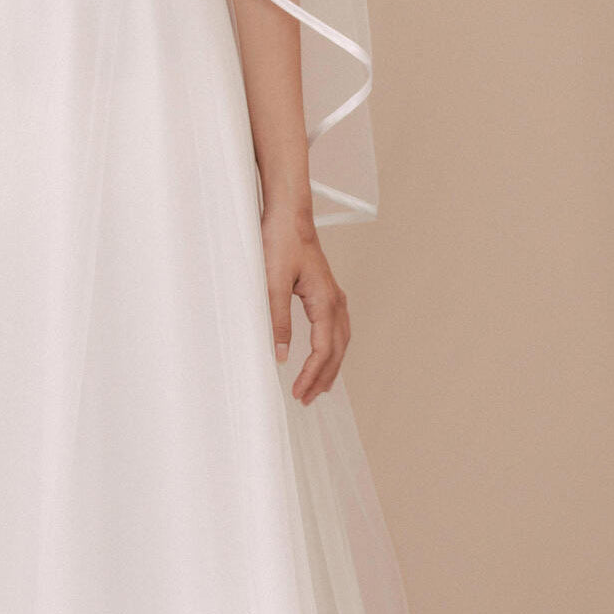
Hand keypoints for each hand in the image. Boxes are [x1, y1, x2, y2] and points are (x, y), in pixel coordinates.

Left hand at [260, 204, 349, 405]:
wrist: (289, 214)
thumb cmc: (280, 241)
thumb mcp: (272, 282)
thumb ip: (277, 319)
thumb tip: (281, 353)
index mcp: (325, 301)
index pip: (323, 350)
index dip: (312, 375)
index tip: (298, 393)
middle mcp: (336, 300)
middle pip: (336, 350)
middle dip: (323, 377)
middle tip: (307, 399)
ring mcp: (334, 295)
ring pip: (341, 340)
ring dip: (331, 365)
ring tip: (320, 386)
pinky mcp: (327, 290)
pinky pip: (338, 327)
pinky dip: (333, 347)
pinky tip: (326, 352)